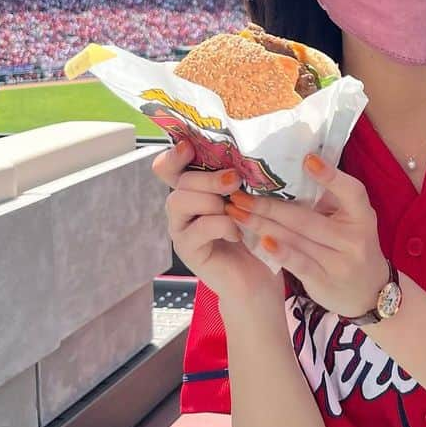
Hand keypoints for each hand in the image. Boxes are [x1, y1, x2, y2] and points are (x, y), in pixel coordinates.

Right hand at [152, 140, 281, 307]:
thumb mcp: (249, 201)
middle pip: (179, 182)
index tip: (189, 148)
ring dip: (212, 200)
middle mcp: (181, 209)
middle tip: (234, 180)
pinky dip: (222, 225)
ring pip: (180, 201)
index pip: (168, 168)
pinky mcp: (188, 250)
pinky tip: (237, 234)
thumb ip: (239, 179)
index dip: (174, 156)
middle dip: (207, 178)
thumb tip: (246, 153)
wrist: (257, 279)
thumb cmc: (255, 236)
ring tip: (236, 209)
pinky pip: (199, 227)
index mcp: (193, 192)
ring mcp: (181, 230)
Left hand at [222, 154, 386, 318]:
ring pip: (296, 238)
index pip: (351, 192)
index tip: (307, 159)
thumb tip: (295, 167)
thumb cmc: (354, 246)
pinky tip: (260, 241)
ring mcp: (339, 261)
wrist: (369, 292)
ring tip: (236, 211)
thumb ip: (331, 199)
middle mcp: (353, 238)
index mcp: (362, 216)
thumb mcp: (353, 221)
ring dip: (262, 224)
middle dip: (269, 204)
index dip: (331, 176)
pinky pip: (298, 264)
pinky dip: (279, 252)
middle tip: (238, 192)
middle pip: (307, 218)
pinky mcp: (324, 280)